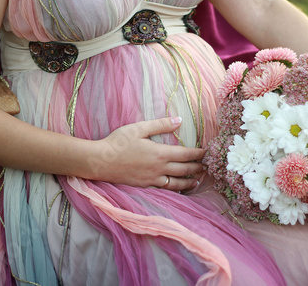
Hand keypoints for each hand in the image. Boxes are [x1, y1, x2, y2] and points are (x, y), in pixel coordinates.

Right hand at [85, 117, 204, 190]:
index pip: (186, 154)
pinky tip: (177, 188)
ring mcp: (152, 179)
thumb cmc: (118, 142)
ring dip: (189, 182)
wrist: (100, 161)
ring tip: (197, 180)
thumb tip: (179, 120)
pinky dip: (175, 189)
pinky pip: (164, 189)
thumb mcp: (139, 128)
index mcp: (160, 153)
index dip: (199, 154)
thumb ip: (160, 125)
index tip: (207, 152)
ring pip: (176, 183)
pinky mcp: (145, 185)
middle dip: (197, 167)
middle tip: (207, 166)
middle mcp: (159, 168)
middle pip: (184, 170)